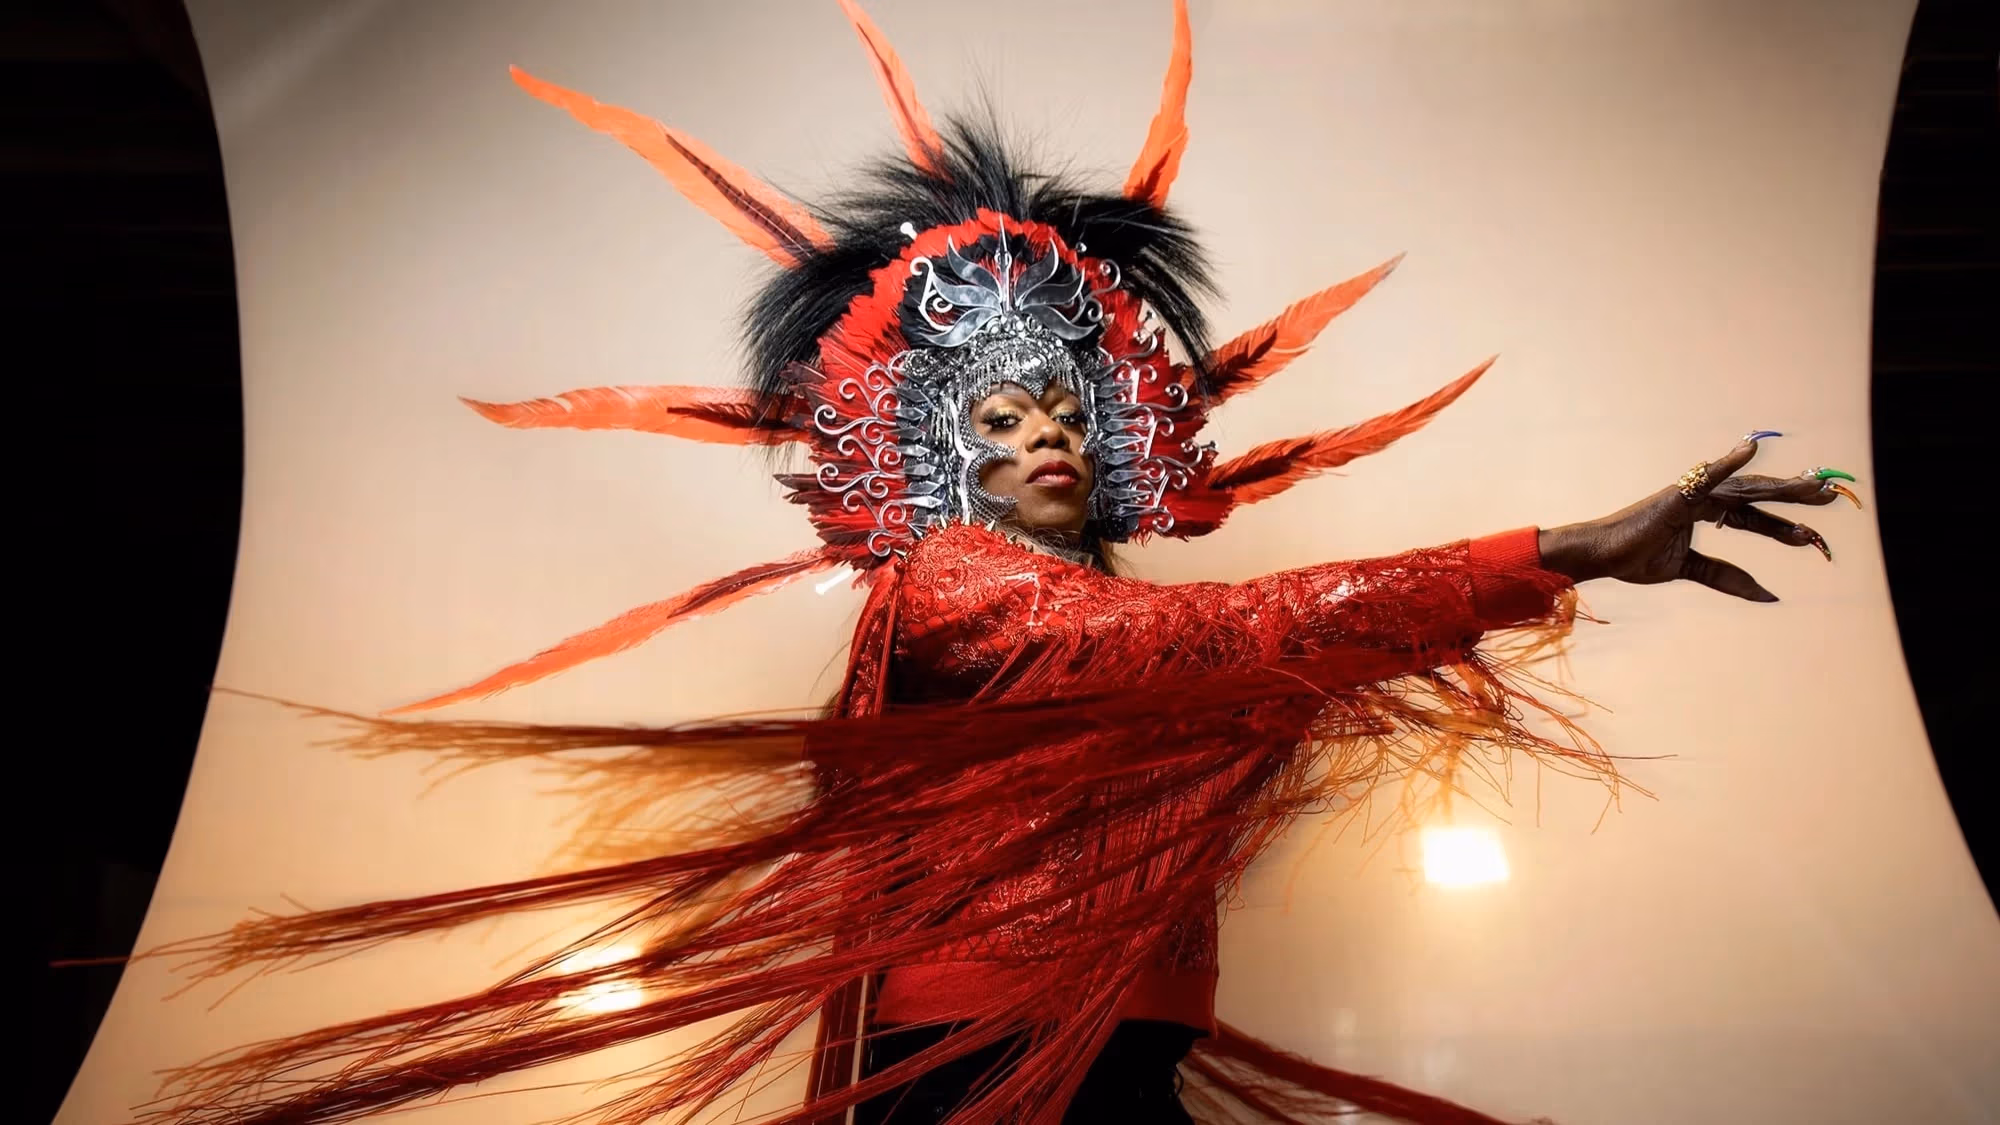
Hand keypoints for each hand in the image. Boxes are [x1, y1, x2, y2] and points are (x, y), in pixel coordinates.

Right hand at [1536, 434, 1861, 600]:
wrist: (1601, 555)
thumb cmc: (1634, 557)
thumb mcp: (1688, 571)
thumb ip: (1726, 577)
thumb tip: (1770, 596)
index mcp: (1704, 514)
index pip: (1752, 518)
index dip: (1781, 527)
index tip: (1810, 538)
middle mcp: (1702, 499)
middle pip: (1757, 497)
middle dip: (1793, 498)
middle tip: (1830, 497)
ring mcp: (1691, 493)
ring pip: (1744, 488)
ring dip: (1780, 486)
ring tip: (1814, 486)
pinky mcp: (1677, 494)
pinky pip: (1707, 477)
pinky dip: (1729, 462)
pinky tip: (1750, 450)